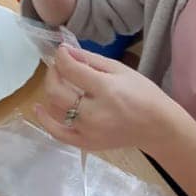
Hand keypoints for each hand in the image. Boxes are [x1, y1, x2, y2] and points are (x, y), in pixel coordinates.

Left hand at [35, 44, 171, 152]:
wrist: (157, 127)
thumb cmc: (143, 94)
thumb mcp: (121, 70)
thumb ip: (91, 60)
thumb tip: (66, 51)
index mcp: (106, 89)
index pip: (71, 70)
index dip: (62, 57)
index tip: (61, 51)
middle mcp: (94, 112)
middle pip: (57, 91)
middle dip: (53, 73)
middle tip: (58, 66)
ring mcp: (88, 131)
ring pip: (55, 109)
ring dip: (51, 92)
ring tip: (58, 82)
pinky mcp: (86, 143)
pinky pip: (58, 133)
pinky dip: (45, 121)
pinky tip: (38, 108)